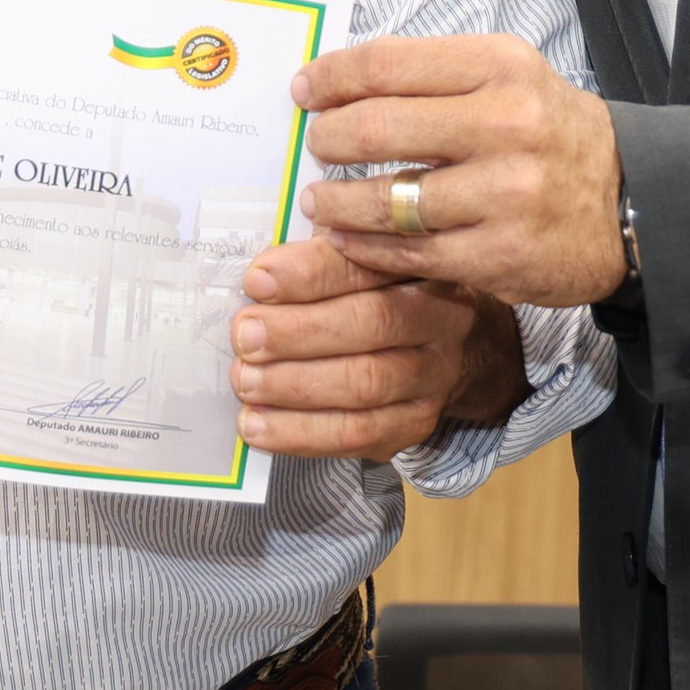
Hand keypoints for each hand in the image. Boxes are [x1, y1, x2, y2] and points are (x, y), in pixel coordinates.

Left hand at [228, 238, 526, 458]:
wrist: (443, 347)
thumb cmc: (381, 290)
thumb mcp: (359, 255)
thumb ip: (319, 255)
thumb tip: (260, 273)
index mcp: (423, 263)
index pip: (368, 265)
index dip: (310, 274)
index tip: (257, 280)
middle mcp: (442, 319)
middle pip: (372, 324)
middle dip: (298, 332)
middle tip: (245, 337)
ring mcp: (433, 377)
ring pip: (366, 385)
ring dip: (295, 385)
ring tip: (246, 382)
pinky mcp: (415, 423)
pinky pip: (358, 435)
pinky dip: (301, 433)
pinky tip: (258, 426)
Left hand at [293, 33, 626, 307]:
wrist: (632, 203)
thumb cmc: (550, 134)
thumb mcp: (508, 78)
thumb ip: (433, 76)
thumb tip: (339, 81)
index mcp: (502, 68)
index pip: (388, 63)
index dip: (332, 77)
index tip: (304, 89)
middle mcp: (507, 126)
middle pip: (376, 128)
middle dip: (327, 140)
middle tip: (314, 147)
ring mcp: (505, 196)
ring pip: (385, 200)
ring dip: (335, 202)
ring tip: (320, 200)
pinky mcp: (500, 256)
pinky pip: (409, 253)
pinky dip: (368, 247)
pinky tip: (352, 238)